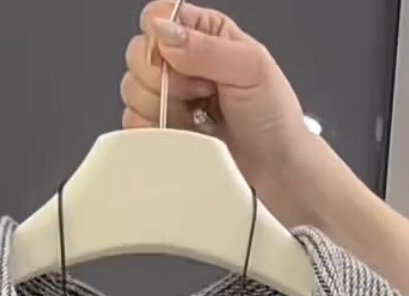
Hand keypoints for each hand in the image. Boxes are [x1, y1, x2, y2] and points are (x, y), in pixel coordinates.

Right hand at [120, 3, 328, 227]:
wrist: (276, 167)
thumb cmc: (273, 115)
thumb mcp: (249, 67)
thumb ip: (204, 46)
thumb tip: (163, 31)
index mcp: (205, 32)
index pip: (158, 17)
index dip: (159, 38)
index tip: (180, 60)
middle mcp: (183, 61)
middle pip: (138, 54)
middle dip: (163, 78)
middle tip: (200, 92)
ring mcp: (170, 97)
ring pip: (132, 90)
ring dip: (163, 107)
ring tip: (198, 115)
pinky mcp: (163, 130)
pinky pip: (135, 124)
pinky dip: (155, 131)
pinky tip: (184, 133)